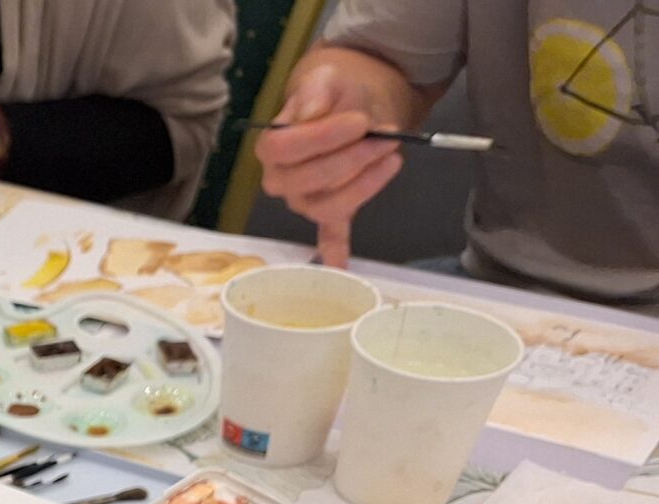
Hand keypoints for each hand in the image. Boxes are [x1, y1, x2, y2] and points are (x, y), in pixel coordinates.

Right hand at [256, 50, 418, 266]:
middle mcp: (282, 180)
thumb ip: (315, 92)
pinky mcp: (331, 211)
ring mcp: (306, 200)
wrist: (355, 99)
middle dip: (352, 159)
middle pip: (307, 181)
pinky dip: (335, 250)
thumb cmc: (336, 89)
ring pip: (326, 206)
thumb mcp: (326, 77)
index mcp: (272, 147)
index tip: (360, 122)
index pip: (284, 149)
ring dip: (363, 186)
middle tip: (387, 135)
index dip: (322, 139)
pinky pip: (329, 235)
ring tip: (392, 156)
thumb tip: (308, 114)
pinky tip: (341, 264)